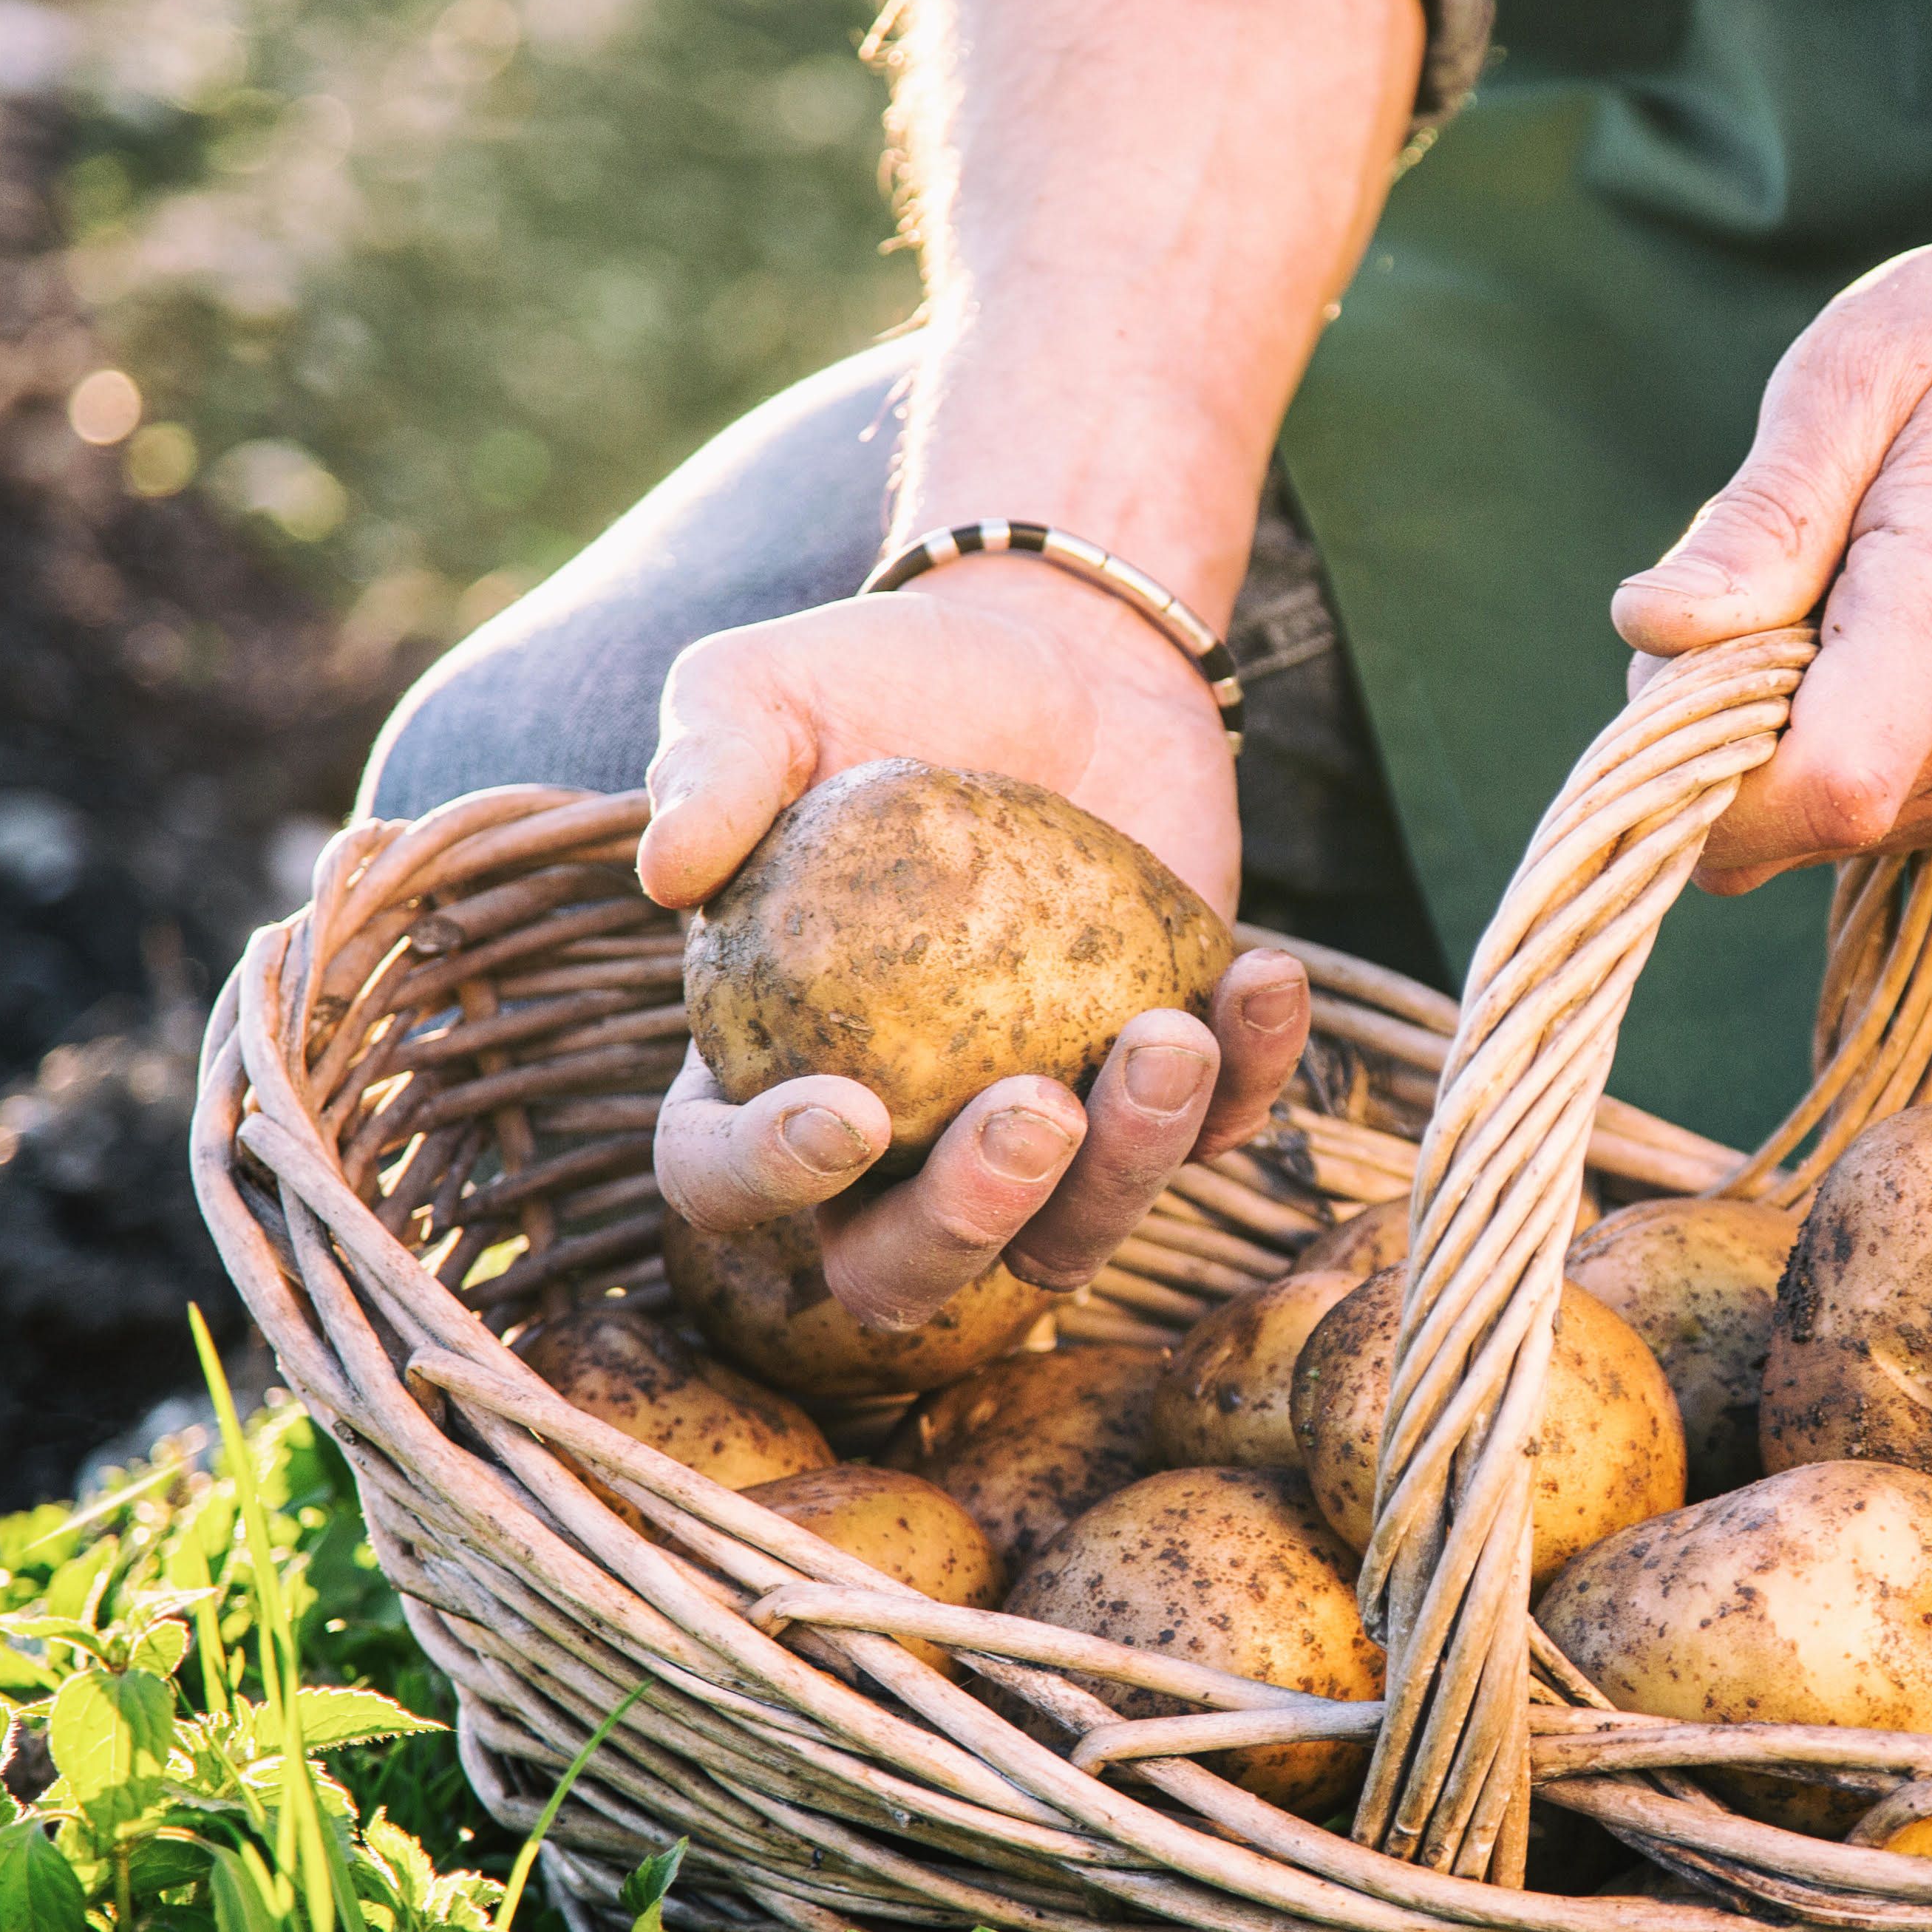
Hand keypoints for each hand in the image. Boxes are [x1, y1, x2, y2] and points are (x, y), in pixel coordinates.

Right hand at [640, 560, 1310, 1320]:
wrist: (1062, 661)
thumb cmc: (888, 681)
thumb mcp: (766, 690)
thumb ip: (707, 763)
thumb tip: (668, 870)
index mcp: (760, 1065)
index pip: (721, 1174)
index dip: (768, 1178)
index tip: (849, 1109)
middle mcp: (893, 1138)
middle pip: (900, 1270)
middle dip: (968, 1226)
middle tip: (1035, 1110)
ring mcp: (1039, 1129)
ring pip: (1070, 1236)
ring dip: (1128, 1168)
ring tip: (1170, 1038)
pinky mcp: (1164, 1093)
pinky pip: (1214, 1131)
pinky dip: (1251, 1077)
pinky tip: (1262, 979)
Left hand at [1607, 183, 1931, 893]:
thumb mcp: (1851, 377)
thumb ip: (1757, 521)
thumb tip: (1652, 632)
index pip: (1824, 787)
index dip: (1704, 774)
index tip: (1668, 671)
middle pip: (1792, 820)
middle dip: (1716, 731)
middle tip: (1754, 585)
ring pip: (1819, 827)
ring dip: (1776, 730)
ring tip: (1831, 589)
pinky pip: (1872, 811)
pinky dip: (1831, 739)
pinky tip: (1871, 630)